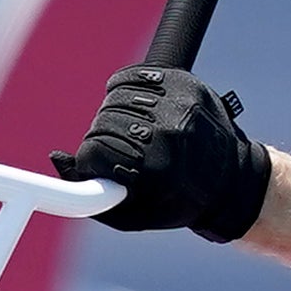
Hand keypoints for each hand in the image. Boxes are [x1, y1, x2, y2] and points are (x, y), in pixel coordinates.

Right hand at [47, 63, 270, 240]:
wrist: (233, 181)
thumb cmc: (178, 202)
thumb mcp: (135, 215)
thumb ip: (90, 198)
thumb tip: (57, 159)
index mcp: (159, 167)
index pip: (95, 149)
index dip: (89, 160)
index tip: (97, 167)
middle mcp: (171, 130)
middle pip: (103, 122)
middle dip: (100, 139)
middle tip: (116, 152)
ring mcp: (180, 103)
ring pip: (115, 98)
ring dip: (111, 115)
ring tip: (126, 131)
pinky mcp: (185, 83)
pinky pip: (133, 75)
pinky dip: (122, 87)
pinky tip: (131, 103)